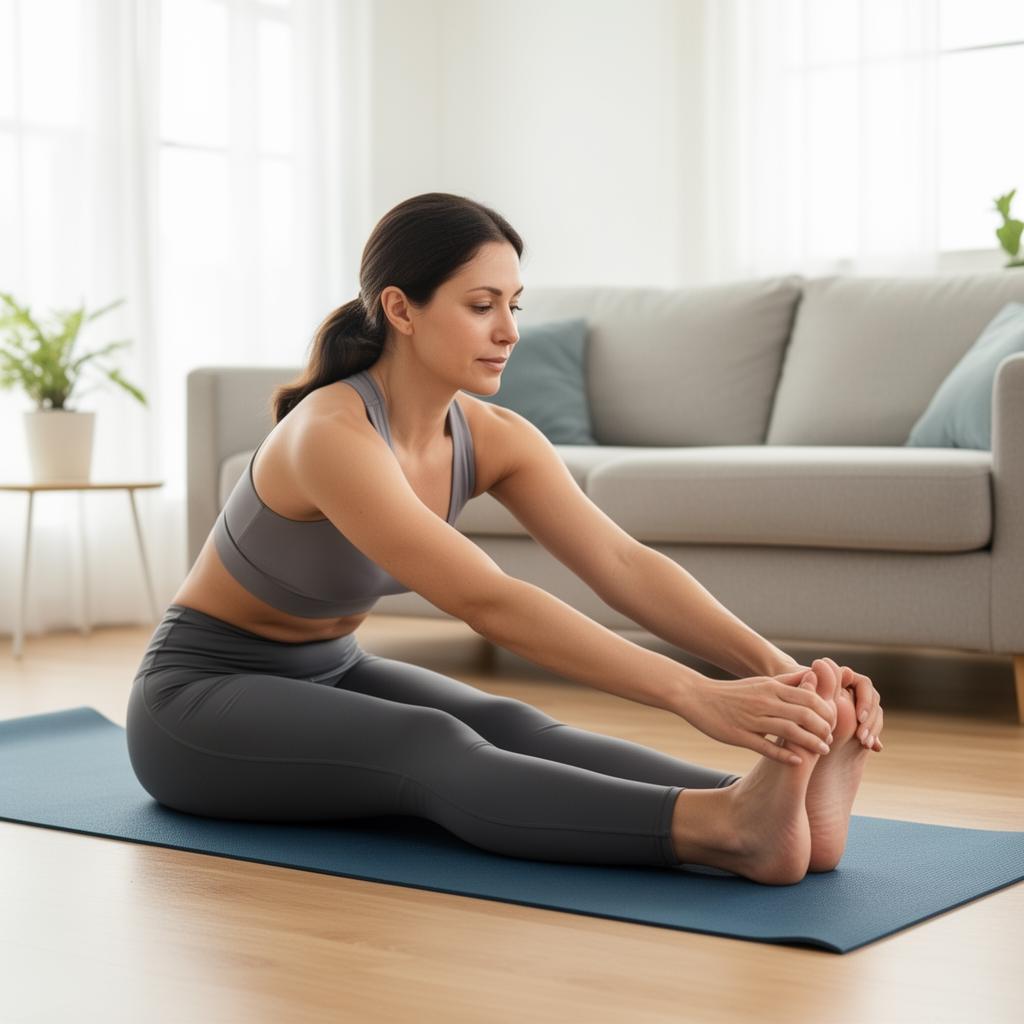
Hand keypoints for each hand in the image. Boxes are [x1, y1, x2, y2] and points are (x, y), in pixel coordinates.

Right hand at [678, 670, 835, 764]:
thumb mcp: (760, 681)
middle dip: (823, 728)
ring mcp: (752, 719)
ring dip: (810, 743)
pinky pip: (766, 747)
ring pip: (789, 731)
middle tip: (830, 739)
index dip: (826, 710)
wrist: (697, 697)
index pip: (809, 697)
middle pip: (804, 714)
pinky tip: (797, 761)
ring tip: (822, 751)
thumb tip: (812, 675)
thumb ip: (787, 681)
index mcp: (771, 688)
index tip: (833, 721)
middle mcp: (764, 701)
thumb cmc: (733, 692)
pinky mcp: (740, 735)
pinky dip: (785, 755)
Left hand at [778, 656, 883, 751]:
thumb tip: (814, 670)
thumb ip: (808, 687)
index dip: (864, 700)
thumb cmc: (793, 707)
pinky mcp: (860, 721)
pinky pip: (874, 725)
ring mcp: (858, 704)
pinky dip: (874, 735)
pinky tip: (871, 748)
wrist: (795, 729)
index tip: (858, 718)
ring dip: (874, 727)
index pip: (864, 684)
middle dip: (871, 718)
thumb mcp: (801, 700)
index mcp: (842, 678)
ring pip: (876, 712)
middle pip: (874, 698)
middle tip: (861, 736)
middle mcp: (852, 689)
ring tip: (865, 743)